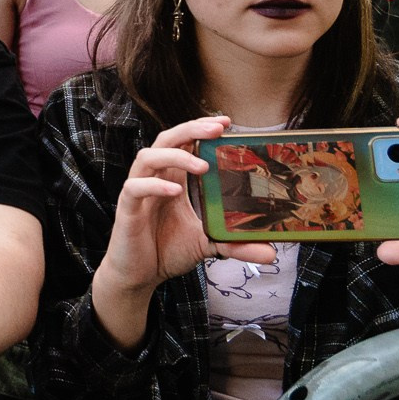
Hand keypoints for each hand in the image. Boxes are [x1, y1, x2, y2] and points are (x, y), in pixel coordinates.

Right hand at [90, 117, 272, 350]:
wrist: (139, 276)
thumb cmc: (167, 251)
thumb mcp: (208, 246)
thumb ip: (235, 245)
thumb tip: (270, 253)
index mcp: (173, 179)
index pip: (184, 142)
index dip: (201, 129)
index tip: (226, 123)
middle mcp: (155, 179)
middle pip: (167, 139)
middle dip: (191, 129)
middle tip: (217, 129)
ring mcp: (140, 191)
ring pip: (148, 157)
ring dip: (176, 156)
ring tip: (202, 165)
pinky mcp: (127, 208)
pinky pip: (135, 188)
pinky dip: (154, 185)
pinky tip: (174, 190)